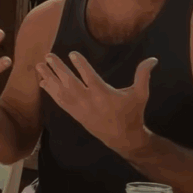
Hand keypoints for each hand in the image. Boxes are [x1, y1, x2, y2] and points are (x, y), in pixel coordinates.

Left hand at [36, 52, 156, 155]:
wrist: (123, 138)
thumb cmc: (132, 114)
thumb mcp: (140, 95)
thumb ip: (143, 76)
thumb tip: (153, 59)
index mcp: (104, 94)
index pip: (89, 77)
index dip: (80, 65)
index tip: (71, 54)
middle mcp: (88, 101)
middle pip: (70, 83)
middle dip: (58, 69)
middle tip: (48, 56)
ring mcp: (80, 109)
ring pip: (61, 92)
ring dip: (49, 78)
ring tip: (39, 66)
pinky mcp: (75, 114)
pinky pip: (59, 102)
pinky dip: (50, 92)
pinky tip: (42, 82)